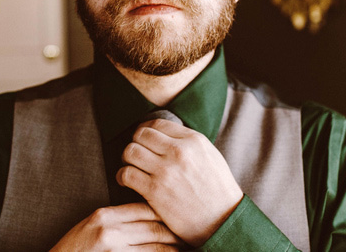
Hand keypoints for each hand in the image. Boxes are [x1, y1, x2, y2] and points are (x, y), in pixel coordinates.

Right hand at [50, 202, 183, 250]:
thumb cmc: (74, 249)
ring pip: (157, 248)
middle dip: (175, 231)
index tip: (180, 213)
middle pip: (154, 227)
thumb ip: (117, 218)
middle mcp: (110, 232)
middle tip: (191, 232)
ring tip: (188, 247)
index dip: (165, 211)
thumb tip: (148, 213)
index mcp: (104, 216)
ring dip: (175, 249)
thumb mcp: (91, 226)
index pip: (144, 208)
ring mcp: (114, 251)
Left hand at [117, 119, 242, 246]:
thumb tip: (167, 135)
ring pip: (130, 151)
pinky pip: (127, 174)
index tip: (144, 139)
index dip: (146, 129)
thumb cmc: (218, 190)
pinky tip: (127, 181)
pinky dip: (122, 176)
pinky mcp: (155, 191)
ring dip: (127, 158)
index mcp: (193, 140)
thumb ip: (189, 143)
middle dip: (135, 142)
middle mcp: (179, 152)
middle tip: (136, 153)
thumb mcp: (210, 156)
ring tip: (131, 166)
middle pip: (141, 134)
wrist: (223, 221)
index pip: (158, 124)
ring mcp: (166, 171)